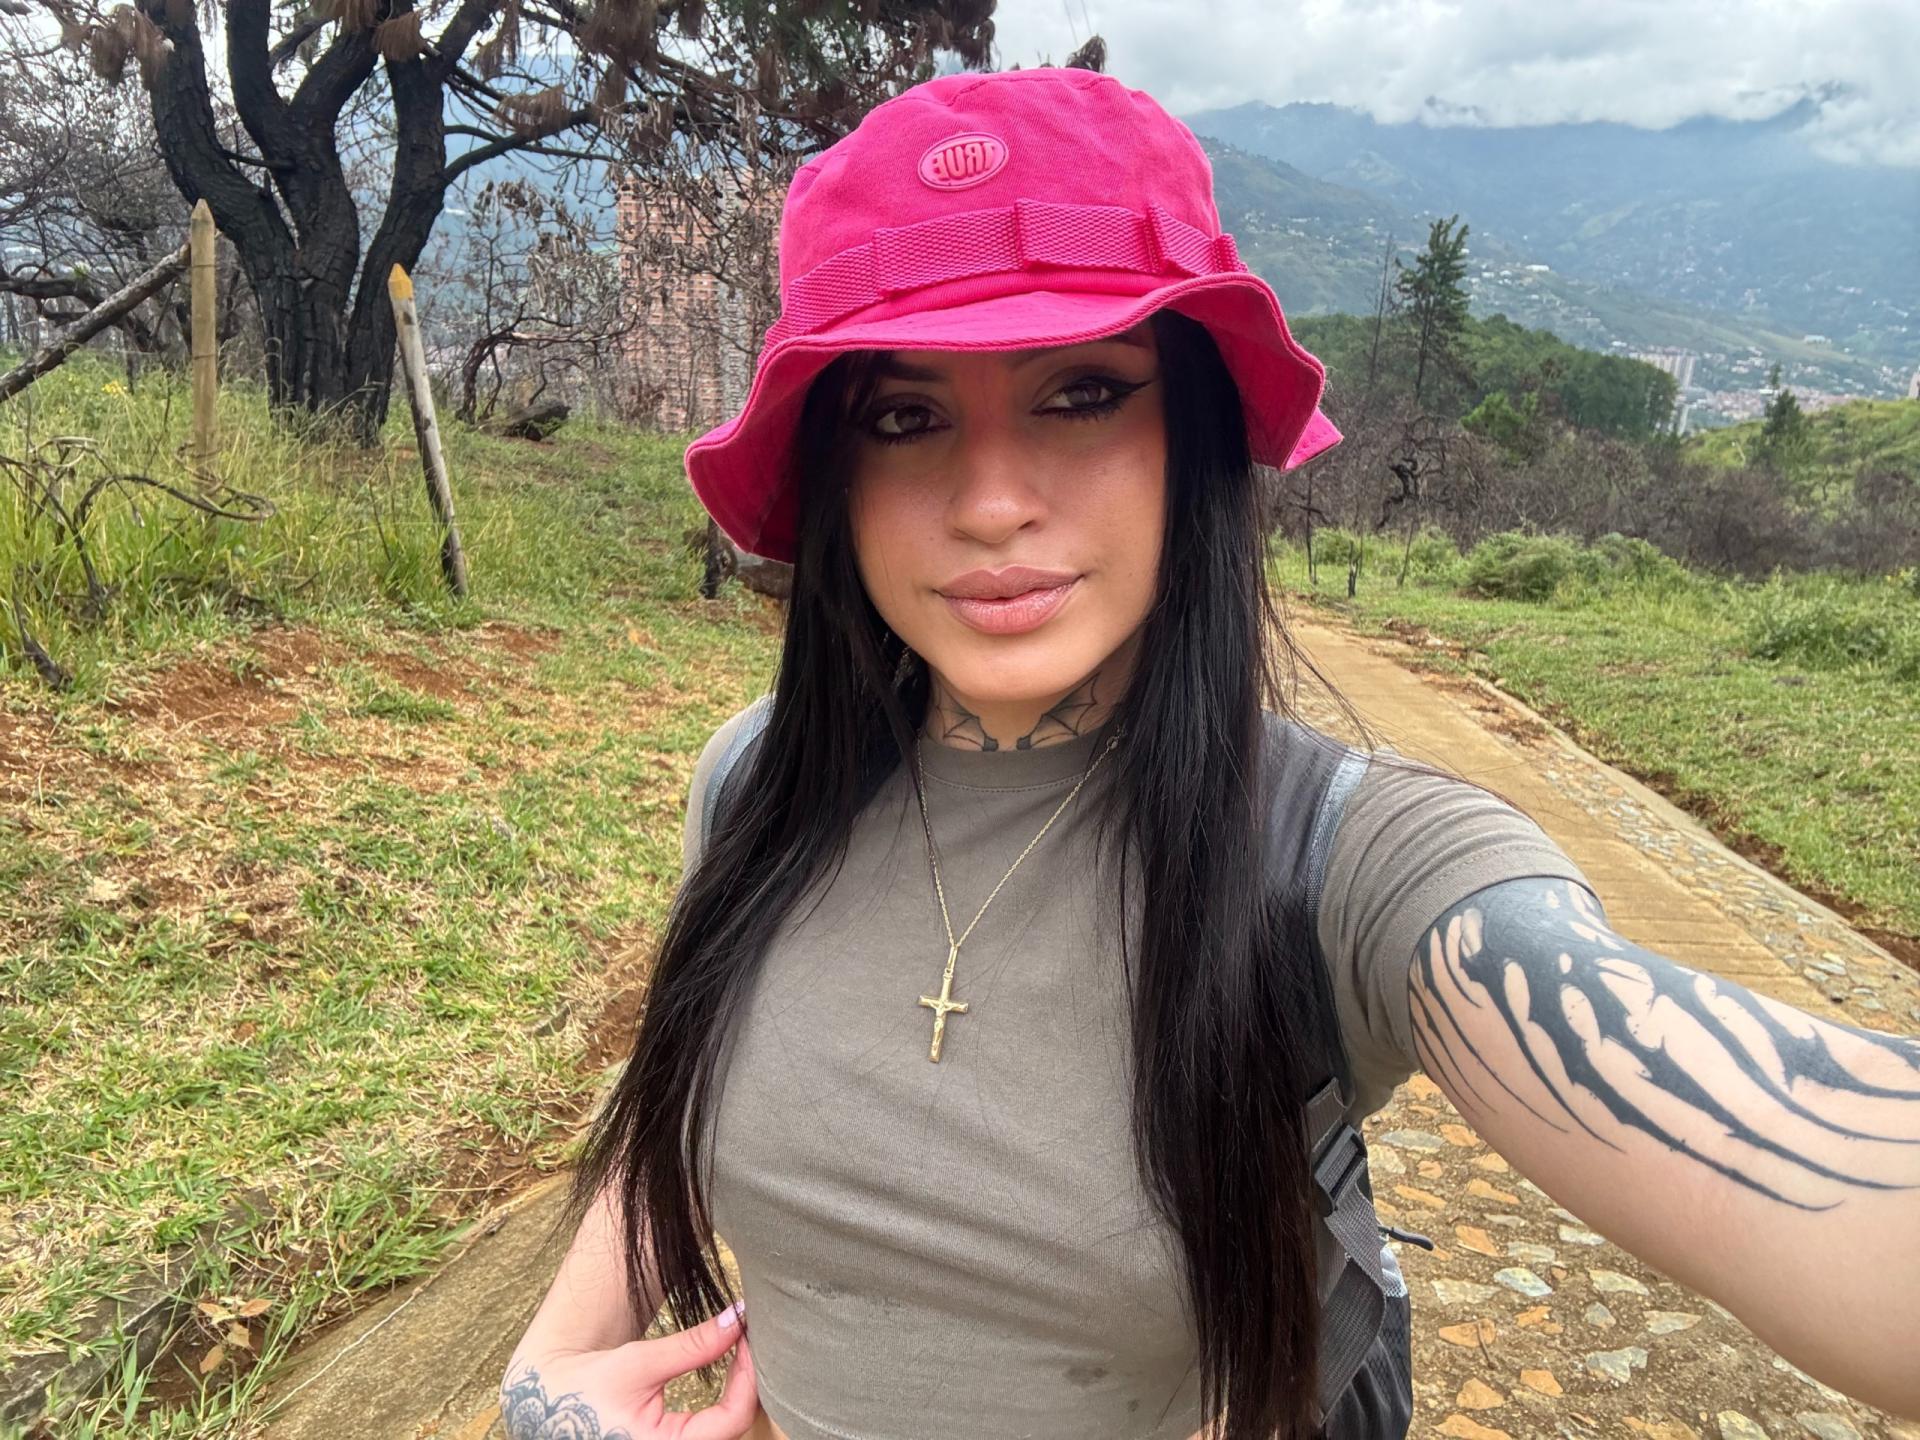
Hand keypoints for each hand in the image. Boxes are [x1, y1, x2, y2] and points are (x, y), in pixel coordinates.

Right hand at [499, 1300, 757, 1438]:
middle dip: (749, 1383)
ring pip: (726, 1431)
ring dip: (740, 1394)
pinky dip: (726, 1406)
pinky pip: (711, 1432)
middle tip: (750, 1339)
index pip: (733, 1418)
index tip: (749, 1335)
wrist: (547, 1404)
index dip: (750, 1374)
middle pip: (735, 1427)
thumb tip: (736, 1319)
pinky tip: (729, 1377)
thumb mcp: (638, 1363)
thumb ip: (692, 1346)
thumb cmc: (585, 1387)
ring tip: (742, 1353)